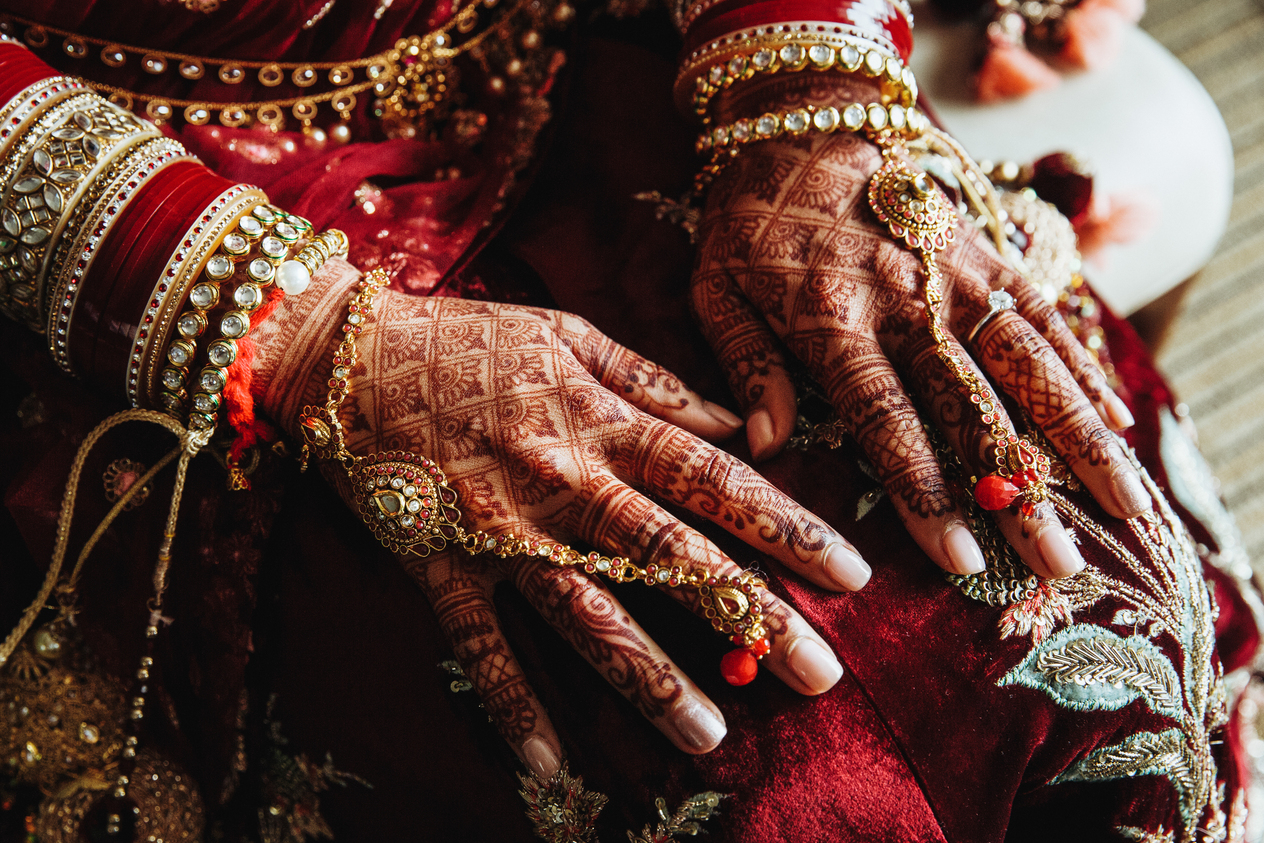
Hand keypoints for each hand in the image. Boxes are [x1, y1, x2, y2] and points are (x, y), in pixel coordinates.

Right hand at [253, 261, 869, 777]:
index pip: (716, 479)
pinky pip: (479, 644)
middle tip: (818, 675)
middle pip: (671, 556)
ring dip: (649, 676)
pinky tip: (549, 764)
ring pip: (586, 613)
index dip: (788, 526)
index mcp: (604, 421)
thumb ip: (655, 383)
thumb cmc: (470, 340)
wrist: (348, 356)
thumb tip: (735, 423)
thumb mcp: (570, 334)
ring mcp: (502, 531)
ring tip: (710, 734)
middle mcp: (564, 483)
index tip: (851, 576)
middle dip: (750, 616)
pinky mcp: (440, 565)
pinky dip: (510, 702)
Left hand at [690, 77, 1147, 581]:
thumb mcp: (715, 288)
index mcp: (832, 321)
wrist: (800, 120)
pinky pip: (1041, 312)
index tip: (961, 555)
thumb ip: (744, 365)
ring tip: (1123, 504)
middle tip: (1058, 560)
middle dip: (1017, 488)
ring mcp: (954, 274)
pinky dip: (1081, 366)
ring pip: (1028, 363)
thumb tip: (765, 446)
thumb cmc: (749, 219)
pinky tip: (1117, 418)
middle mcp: (904, 302)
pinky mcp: (984, 250)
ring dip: (1078, 438)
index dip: (924, 490)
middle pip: (972, 407)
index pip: (885, 420)